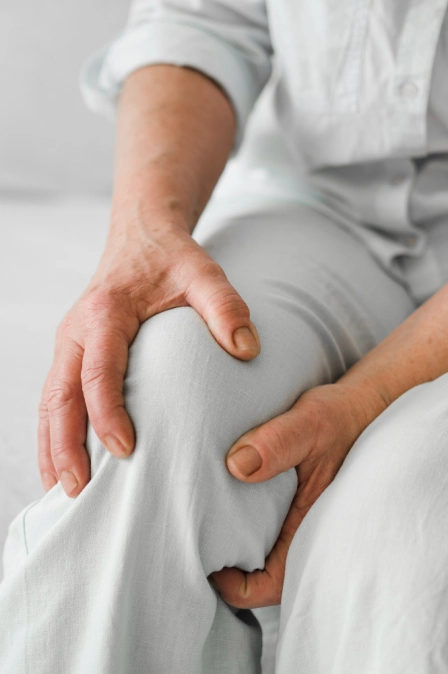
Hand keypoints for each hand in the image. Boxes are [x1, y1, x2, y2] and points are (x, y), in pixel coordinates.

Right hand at [38, 222, 259, 497]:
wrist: (141, 237)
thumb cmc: (171, 259)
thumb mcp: (204, 273)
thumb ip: (226, 307)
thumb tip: (247, 350)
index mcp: (105, 312)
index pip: (98, 371)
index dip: (107, 413)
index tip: (125, 451)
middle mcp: (76, 331)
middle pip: (59, 396)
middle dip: (64, 446)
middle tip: (78, 491)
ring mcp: (68, 343)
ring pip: (49, 402)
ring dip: (52, 447)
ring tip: (63, 493)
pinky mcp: (70, 353)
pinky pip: (54, 398)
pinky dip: (53, 434)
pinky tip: (63, 463)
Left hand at [209, 382, 383, 607]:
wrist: (363, 405)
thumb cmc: (340, 416)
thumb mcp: (311, 423)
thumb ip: (278, 442)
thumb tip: (237, 466)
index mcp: (313, 529)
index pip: (270, 585)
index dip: (234, 585)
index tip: (208, 560)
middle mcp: (305, 531)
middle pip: (259, 572)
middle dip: (226, 562)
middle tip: (196, 533)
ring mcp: (298, 517)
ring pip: (259, 549)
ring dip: (233, 538)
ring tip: (204, 513)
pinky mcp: (292, 501)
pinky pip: (263, 523)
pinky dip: (242, 516)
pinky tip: (225, 492)